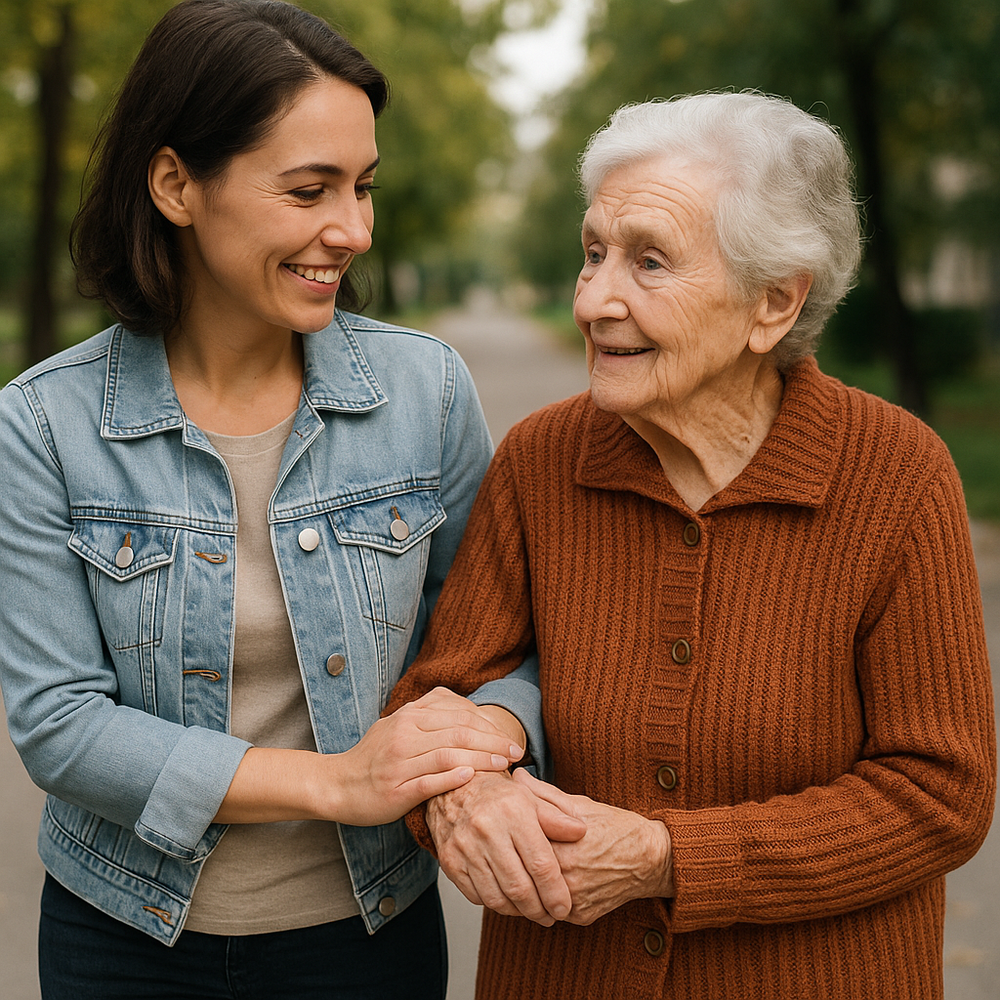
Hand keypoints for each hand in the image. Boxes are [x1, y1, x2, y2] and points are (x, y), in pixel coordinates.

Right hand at [331, 687, 522, 825]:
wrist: (337, 784)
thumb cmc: (375, 757)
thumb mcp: (399, 725)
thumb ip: (430, 715)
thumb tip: (469, 712)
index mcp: (408, 716)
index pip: (458, 714)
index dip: (488, 724)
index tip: (509, 736)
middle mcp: (404, 734)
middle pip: (458, 732)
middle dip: (492, 741)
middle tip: (515, 751)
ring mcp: (399, 763)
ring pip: (447, 755)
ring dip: (480, 759)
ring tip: (502, 765)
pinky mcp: (395, 790)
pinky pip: (428, 782)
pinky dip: (451, 778)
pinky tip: (471, 777)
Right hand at [426, 769, 586, 925]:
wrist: (453, 788)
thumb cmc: (497, 795)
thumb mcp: (531, 798)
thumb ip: (557, 818)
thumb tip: (580, 831)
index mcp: (513, 812)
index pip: (540, 864)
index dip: (555, 892)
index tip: (564, 907)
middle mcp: (487, 829)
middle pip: (519, 887)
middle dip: (538, 909)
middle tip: (549, 916)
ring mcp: (465, 847)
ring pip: (496, 897)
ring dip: (517, 911)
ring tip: (531, 910)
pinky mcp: (450, 861)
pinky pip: (476, 896)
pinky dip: (494, 903)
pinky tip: (506, 898)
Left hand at [513, 770, 673, 925]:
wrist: (652, 859)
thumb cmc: (616, 827)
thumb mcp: (581, 805)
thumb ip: (545, 794)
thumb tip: (517, 777)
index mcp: (566, 850)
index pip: (524, 845)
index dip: (514, 834)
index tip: (508, 825)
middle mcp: (570, 881)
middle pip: (528, 872)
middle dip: (519, 858)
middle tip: (511, 845)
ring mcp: (575, 903)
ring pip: (537, 894)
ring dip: (530, 879)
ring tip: (525, 861)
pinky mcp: (581, 917)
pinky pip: (553, 908)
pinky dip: (546, 894)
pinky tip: (545, 878)